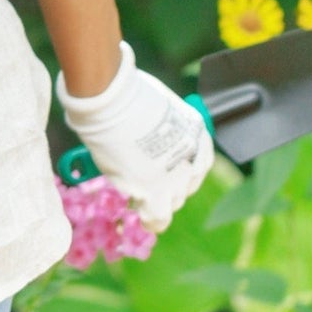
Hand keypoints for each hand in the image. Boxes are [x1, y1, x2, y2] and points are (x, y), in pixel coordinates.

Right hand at [57, 40, 212, 234]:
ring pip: (172, 203)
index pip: (198, 164)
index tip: (169, 172)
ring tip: (143, 202)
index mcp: (197, 135)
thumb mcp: (157, 107)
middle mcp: (191, 159)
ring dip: (158, 203)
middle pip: (186, 186)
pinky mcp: (151, 190)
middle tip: (149, 180)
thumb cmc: (126, 94)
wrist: (112, 101)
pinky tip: (140, 213)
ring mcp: (173, 177)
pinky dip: (149, 218)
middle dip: (170, 185)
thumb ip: (160, 126)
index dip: (182, 170)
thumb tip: (149, 133)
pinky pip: (155, 216)